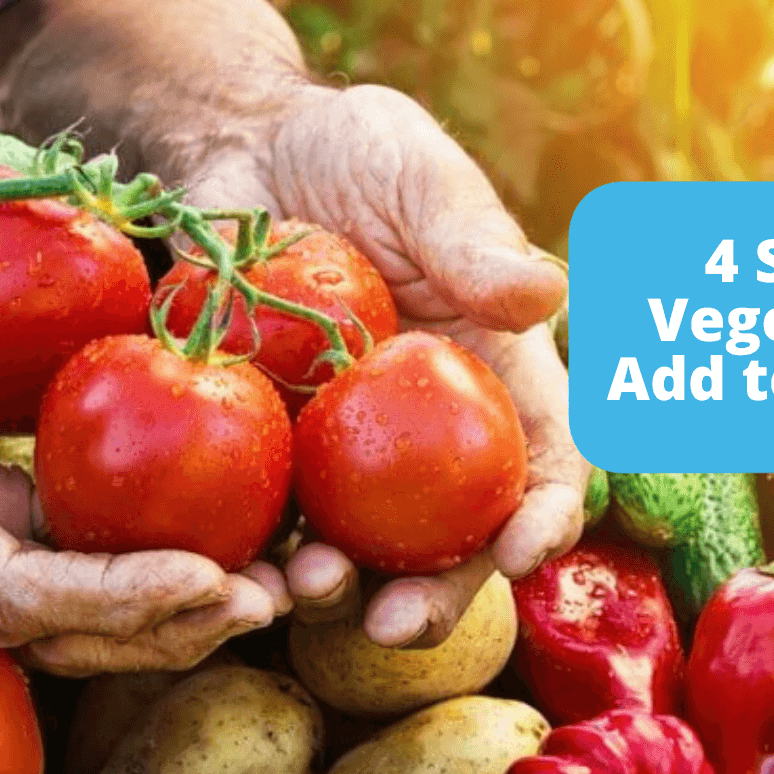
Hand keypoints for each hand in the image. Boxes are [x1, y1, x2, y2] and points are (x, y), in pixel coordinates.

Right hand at [0, 219, 284, 672]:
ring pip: (84, 599)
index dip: (115, 598)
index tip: (209, 577)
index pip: (18, 599)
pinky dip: (153, 544)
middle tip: (280, 596)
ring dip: (181, 598)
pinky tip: (225, 517)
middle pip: (67, 629)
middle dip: (173, 622)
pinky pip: (79, 543)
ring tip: (284, 577)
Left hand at [184, 84, 588, 646]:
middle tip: (396, 624)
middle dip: (437, 595)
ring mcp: (345, 449)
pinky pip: (265, 514)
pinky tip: (229, 567)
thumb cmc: (354, 150)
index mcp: (495, 375)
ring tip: (304, 590)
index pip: (544, 461)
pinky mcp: (267, 447)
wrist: (242, 149)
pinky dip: (252, 551)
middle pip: (453, 537)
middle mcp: (428, 433)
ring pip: (357, 548)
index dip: (544, 516)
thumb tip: (541, 295)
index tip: (520, 549)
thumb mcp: (419, 176)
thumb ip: (470, 238)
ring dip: (337, 589)